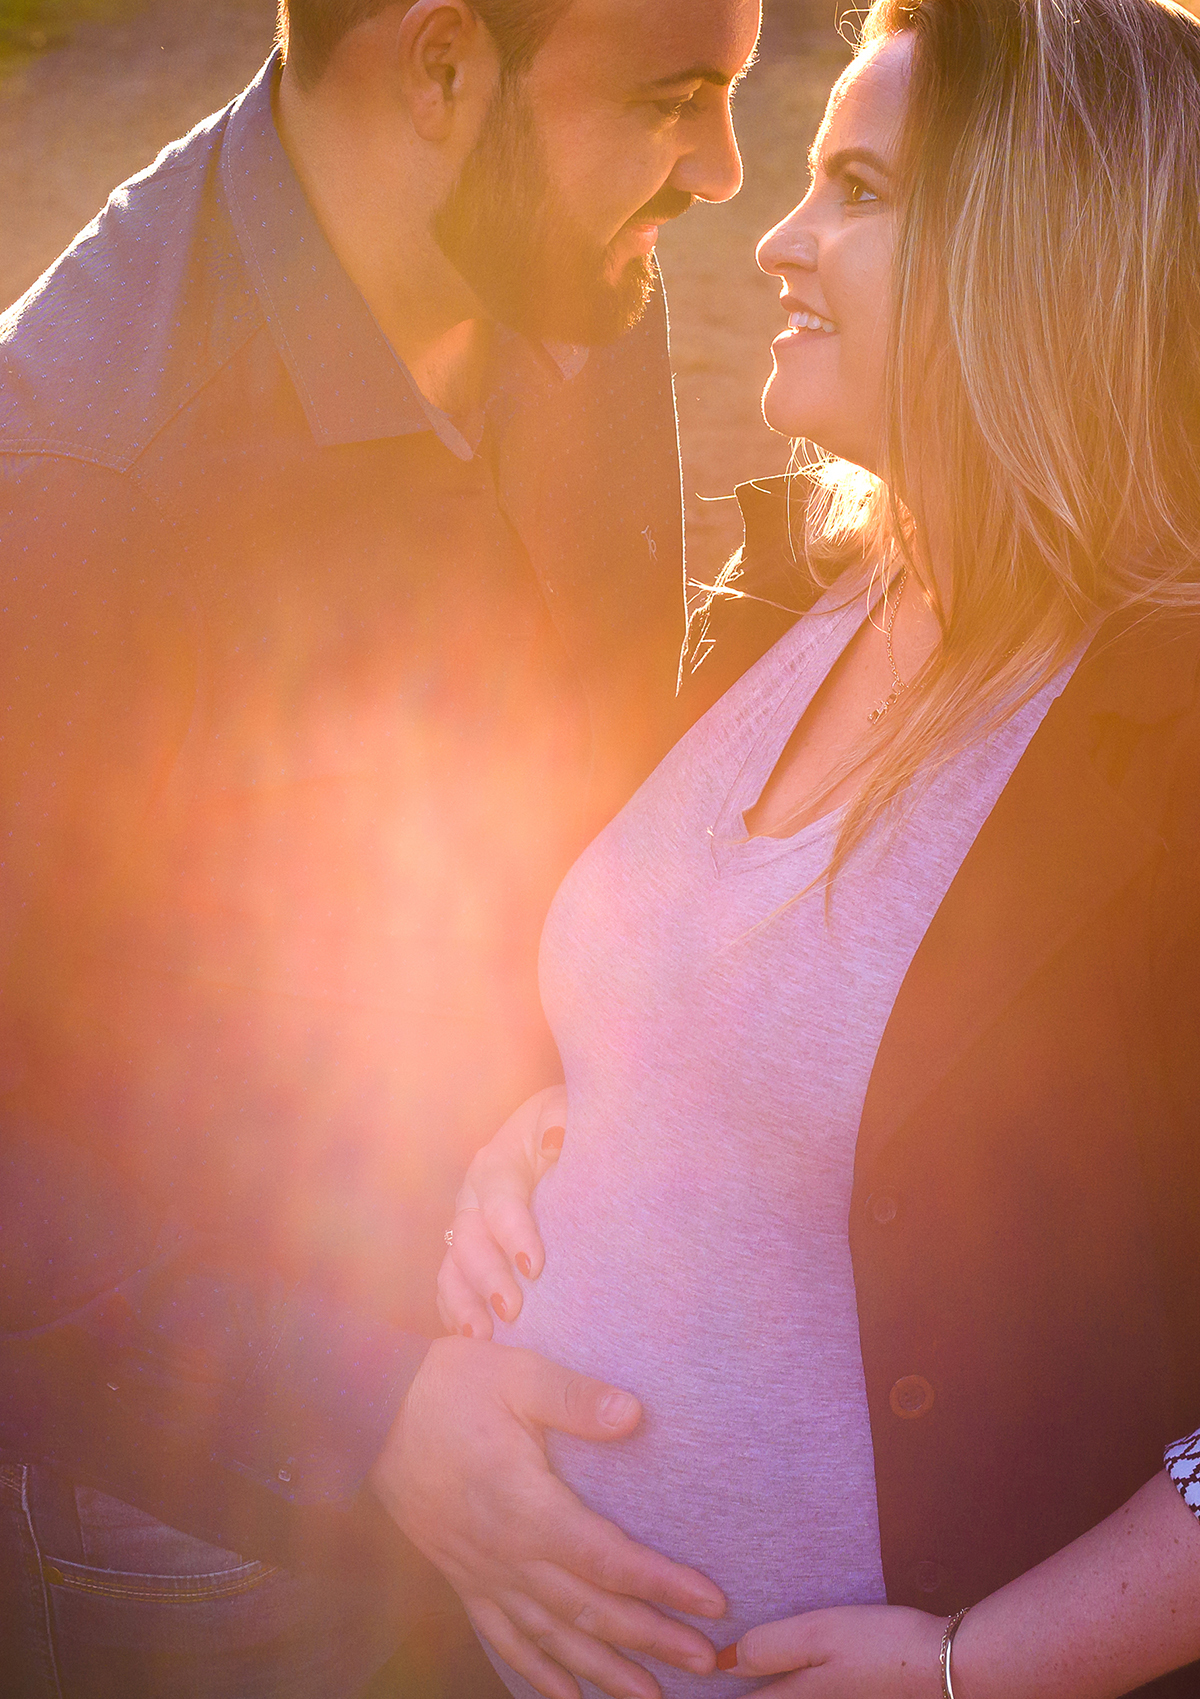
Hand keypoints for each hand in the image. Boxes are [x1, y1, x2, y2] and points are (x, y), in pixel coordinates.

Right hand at [370, 1335, 725, 1698]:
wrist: (369, 1409)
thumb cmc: (449, 1385)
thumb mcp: (516, 1374)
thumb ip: (575, 1397)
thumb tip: (636, 1413)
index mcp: (524, 1505)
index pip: (606, 1558)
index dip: (661, 1584)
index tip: (711, 1603)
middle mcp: (505, 1553)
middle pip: (589, 1611)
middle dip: (651, 1639)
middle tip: (706, 1664)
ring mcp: (480, 1573)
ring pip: (552, 1638)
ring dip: (605, 1672)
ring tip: (652, 1698)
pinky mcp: (461, 1578)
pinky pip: (504, 1639)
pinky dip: (538, 1673)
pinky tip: (568, 1698)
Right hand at [437, 1084, 565, 1337]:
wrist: (556, 1136)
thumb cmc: (567, 1127)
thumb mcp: (567, 1111)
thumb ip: (562, 1120)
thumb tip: (555, 1144)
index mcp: (497, 1163)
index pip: (499, 1200)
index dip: (513, 1232)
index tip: (536, 1266)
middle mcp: (473, 1197)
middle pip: (468, 1238)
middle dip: (487, 1276)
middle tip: (513, 1310)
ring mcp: (466, 1227)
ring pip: (452, 1266)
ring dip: (465, 1301)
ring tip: (483, 1335)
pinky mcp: (467, 1254)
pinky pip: (450, 1286)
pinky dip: (455, 1311)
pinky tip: (472, 1340)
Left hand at [717, 1604, 944, 1697]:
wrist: (946, 1667)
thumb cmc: (881, 1646)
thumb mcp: (819, 1634)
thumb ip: (769, 1648)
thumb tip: (722, 1663)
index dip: (715, 1696)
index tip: (687, 1686)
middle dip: (741, 1691)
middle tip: (704, 1672)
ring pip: (784, 1697)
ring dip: (764, 1689)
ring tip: (743, 1670)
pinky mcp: (849, 1697)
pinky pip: (803, 1695)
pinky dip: (785, 1685)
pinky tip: (786, 1669)